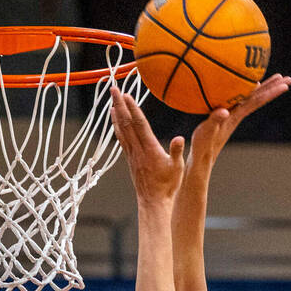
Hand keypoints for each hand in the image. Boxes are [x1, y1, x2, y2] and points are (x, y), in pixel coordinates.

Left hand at [110, 86, 185, 203]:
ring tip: (111, 100)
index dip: (132, 108)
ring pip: (121, 130)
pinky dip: (117, 127)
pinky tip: (116, 122)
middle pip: (126, 123)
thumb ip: (177, 152)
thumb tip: (179, 138)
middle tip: (113, 88)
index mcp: (149, 149)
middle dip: (119, 105)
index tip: (126, 94)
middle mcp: (137, 150)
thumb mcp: (177, 168)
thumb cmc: (168, 186)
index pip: (139, 124)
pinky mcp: (130, 159)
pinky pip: (122, 139)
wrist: (153, 203)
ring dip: (116, 114)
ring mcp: (132, 155)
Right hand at [188, 74, 290, 168]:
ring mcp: (233, 116)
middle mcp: (238, 114)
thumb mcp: (207, 131)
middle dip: (273, 88)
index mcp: (236, 115)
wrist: (202, 157)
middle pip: (259, 98)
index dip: (270, 92)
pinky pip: (242, 101)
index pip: (256, 101)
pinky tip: (248, 88)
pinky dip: (248, 92)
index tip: (284, 84)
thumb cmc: (203, 145)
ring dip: (264, 89)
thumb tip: (224, 111)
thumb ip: (215, 120)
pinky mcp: (227, 117)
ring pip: (252, 99)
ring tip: (275, 80)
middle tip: (288, 78)